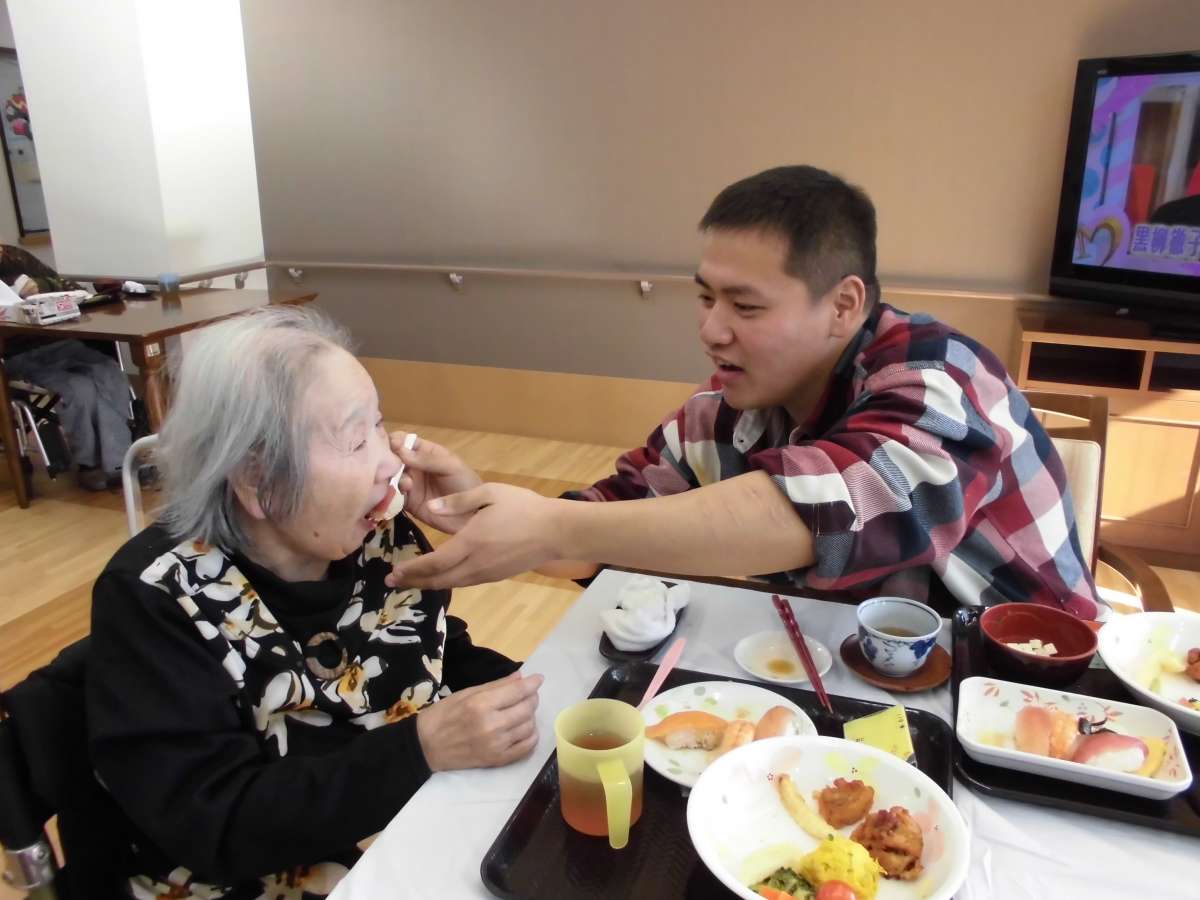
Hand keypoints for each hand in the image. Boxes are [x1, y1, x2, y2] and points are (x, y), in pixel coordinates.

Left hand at [386, 482, 562, 588]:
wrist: (556, 531)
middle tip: (393, 582)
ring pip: (451, 583)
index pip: (433, 562)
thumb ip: (457, 501)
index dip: (411, 570)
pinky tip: (442, 576)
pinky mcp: (496, 575)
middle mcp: (475, 563)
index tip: (392, 572)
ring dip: (429, 584)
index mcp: (470, 542)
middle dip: (414, 582)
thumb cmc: (523, 507)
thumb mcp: (489, 493)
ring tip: (413, 581)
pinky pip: (465, 582)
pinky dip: (447, 581)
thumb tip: (431, 506)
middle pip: (438, 579)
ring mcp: (487, 573)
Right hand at [391, 432, 481, 533]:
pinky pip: (392, 496)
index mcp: (425, 452)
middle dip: (388, 461)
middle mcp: (413, 466)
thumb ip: (427, 459)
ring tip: (407, 485)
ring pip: (389, 477)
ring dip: (391, 479)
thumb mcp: (451, 466)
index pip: (403, 440)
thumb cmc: (466, 484)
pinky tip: (400, 495)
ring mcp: (408, 484)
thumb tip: (400, 450)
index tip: (392, 446)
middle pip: (391, 458)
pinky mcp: (407, 503)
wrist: (474, 515)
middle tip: (391, 467)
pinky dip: (390, 495)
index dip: (394, 441)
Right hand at [415, 671, 542, 770]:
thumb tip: (520, 677)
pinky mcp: (497, 760)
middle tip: (528, 695)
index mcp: (481, 704)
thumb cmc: (443, 715)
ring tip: (522, 711)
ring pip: (529, 727)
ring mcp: (496, 745)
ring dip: (530, 716)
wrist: (426, 746)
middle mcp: (491, 725)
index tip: (538, 679)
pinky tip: (525, 729)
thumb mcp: (466, 693)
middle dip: (532, 698)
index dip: (532, 683)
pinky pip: (526, 748)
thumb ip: (496, 686)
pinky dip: (531, 736)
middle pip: (527, 708)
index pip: (517, 691)